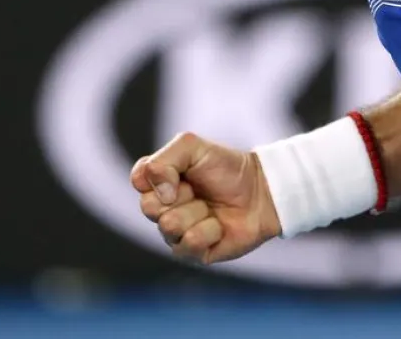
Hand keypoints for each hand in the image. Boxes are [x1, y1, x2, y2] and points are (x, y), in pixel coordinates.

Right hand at [131, 132, 282, 264]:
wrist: (261, 191)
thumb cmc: (227, 168)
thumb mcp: (193, 147)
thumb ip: (163, 161)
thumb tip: (160, 194)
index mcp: (159, 181)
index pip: (139, 180)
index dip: (160, 175)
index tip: (183, 170)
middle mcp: (162, 208)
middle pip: (148, 207)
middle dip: (181, 194)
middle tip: (199, 190)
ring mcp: (175, 233)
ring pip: (169, 225)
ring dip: (197, 211)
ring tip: (211, 207)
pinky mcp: (192, 253)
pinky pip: (189, 244)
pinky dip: (209, 230)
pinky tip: (219, 226)